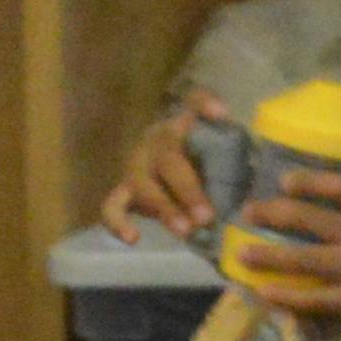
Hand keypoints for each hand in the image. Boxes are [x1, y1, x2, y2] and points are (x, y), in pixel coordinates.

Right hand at [99, 91, 227, 237]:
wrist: (172, 165)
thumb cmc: (203, 154)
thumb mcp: (221, 141)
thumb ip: (227, 134)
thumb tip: (225, 119)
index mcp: (183, 123)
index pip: (193, 101)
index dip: (204, 105)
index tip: (221, 116)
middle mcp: (155, 141)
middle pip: (168, 160)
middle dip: (188, 189)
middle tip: (207, 215)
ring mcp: (136, 166)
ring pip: (142, 185)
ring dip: (164, 208)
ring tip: (184, 230)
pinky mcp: (124, 191)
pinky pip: (112, 206)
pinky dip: (118, 222)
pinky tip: (133, 238)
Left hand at [225, 169, 340, 324]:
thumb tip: (312, 196)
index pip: (336, 186)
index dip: (306, 180)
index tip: (283, 182)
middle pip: (308, 218)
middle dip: (271, 213)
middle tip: (247, 212)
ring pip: (303, 259)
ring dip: (268, 255)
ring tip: (242, 255)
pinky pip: (313, 298)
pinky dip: (286, 295)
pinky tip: (264, 292)